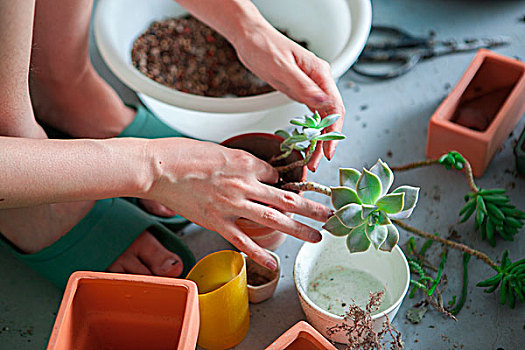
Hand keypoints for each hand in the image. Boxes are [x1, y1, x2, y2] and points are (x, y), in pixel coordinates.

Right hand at [143, 138, 331, 268]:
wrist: (157, 168)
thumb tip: (254, 172)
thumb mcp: (219, 149)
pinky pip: (243, 241)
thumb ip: (241, 163)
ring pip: (273, 219)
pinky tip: (274, 263)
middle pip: (286, 198)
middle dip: (311, 207)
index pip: (275, 176)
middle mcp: (245, 185)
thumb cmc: (183, 154)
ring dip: (299, 228)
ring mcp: (232, 206)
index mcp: (246, 163)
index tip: (286, 189)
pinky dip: (260, 253)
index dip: (283, 182)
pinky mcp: (217, 223)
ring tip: (316, 236)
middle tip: (330, 214)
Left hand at [233, 23, 344, 170]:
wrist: (250, 38)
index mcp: (319, 73)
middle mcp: (318, 81)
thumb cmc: (264, 46)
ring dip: (318, 139)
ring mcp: (310, 87)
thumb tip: (323, 102)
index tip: (328, 150)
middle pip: (330, 116)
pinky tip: (307, 142)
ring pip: (321, 118)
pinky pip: (311, 115)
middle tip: (315, 161)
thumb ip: (302, 86)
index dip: (334, 131)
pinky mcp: (300, 91)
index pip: (335, 107)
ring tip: (310, 158)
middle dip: (326, 141)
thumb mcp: (281, 68)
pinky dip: (310, 130)